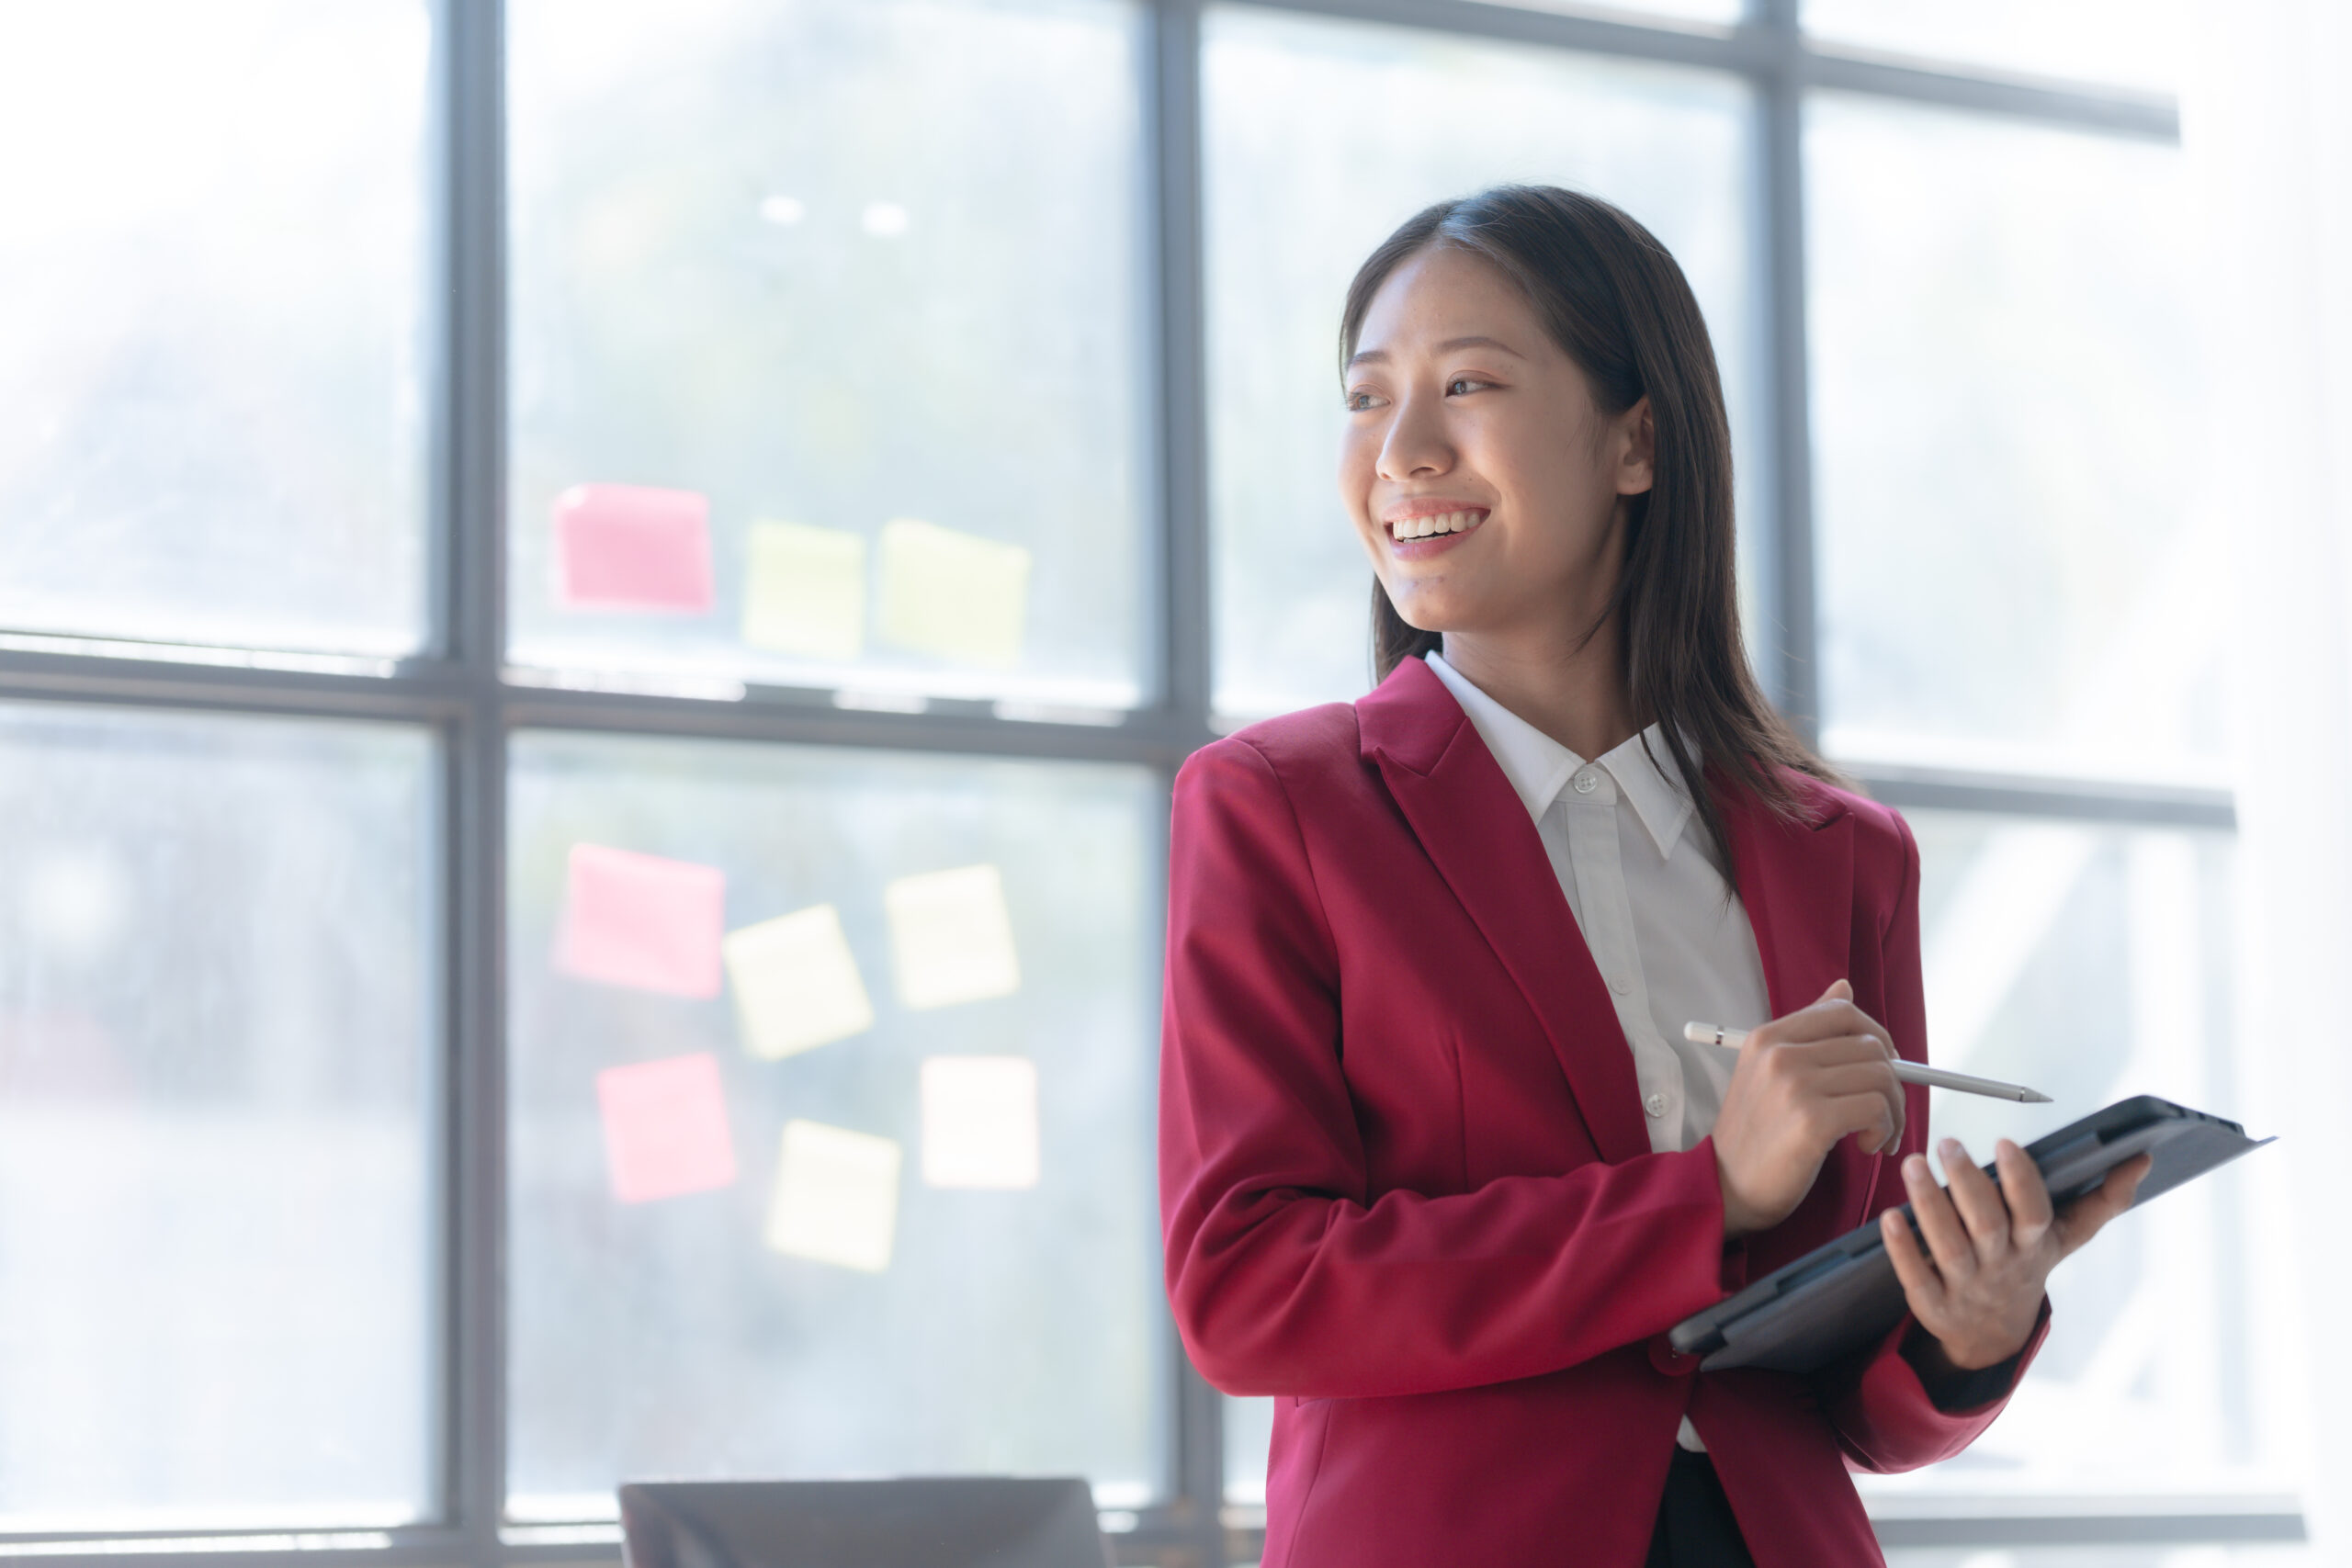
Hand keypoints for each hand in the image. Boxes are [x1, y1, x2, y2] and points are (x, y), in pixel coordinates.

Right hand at [1712, 980, 1904, 1239]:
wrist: (1726, 1186)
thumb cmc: (1755, 1134)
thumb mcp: (1769, 1071)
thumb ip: (1809, 1030)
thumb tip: (1845, 987)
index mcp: (1767, 1038)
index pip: (1843, 1012)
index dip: (1876, 1037)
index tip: (1880, 1068)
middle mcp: (1780, 1054)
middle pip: (1871, 1046)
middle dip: (1893, 1083)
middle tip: (1882, 1114)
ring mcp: (1795, 1086)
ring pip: (1881, 1077)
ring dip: (1893, 1111)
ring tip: (1877, 1134)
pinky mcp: (1812, 1121)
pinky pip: (1876, 1108)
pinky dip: (1885, 1129)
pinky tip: (1868, 1146)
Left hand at [1883, 1136, 2151, 1370]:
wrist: (1995, 1333)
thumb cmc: (2027, 1262)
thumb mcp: (2066, 1236)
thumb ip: (2103, 1199)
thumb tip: (2141, 1158)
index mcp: (2034, 1244)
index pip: (2033, 1212)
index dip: (2021, 1180)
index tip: (2004, 1142)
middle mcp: (2002, 1265)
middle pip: (1987, 1225)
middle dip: (1968, 1182)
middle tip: (1948, 1142)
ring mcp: (1967, 1287)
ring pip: (1948, 1247)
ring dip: (1929, 1204)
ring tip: (1913, 1164)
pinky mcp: (1933, 1304)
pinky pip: (1916, 1277)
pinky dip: (1902, 1248)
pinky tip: (1888, 1217)